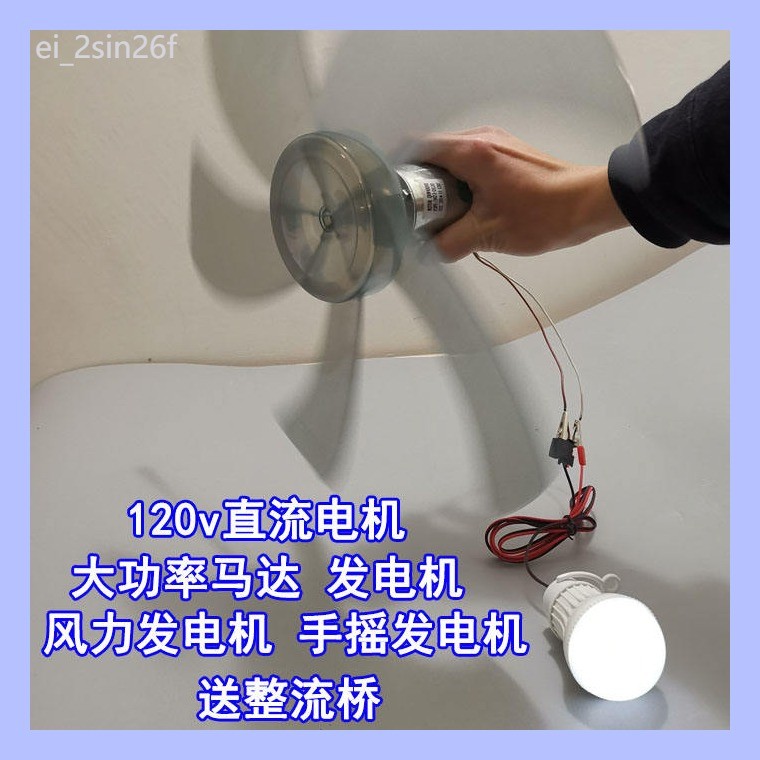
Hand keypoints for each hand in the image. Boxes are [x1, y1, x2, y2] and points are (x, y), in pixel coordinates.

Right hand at [417, 126, 628, 260]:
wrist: (589, 203)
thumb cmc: (546, 213)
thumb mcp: (489, 235)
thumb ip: (449, 244)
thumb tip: (427, 250)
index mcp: (471, 152)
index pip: (416, 148)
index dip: (400, 172)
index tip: (395, 197)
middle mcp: (481, 139)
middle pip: (432, 156)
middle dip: (423, 188)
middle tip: (425, 218)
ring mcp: (495, 143)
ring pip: (451, 162)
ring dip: (445, 190)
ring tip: (450, 219)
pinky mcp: (506, 153)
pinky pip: (470, 165)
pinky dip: (463, 186)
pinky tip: (472, 212)